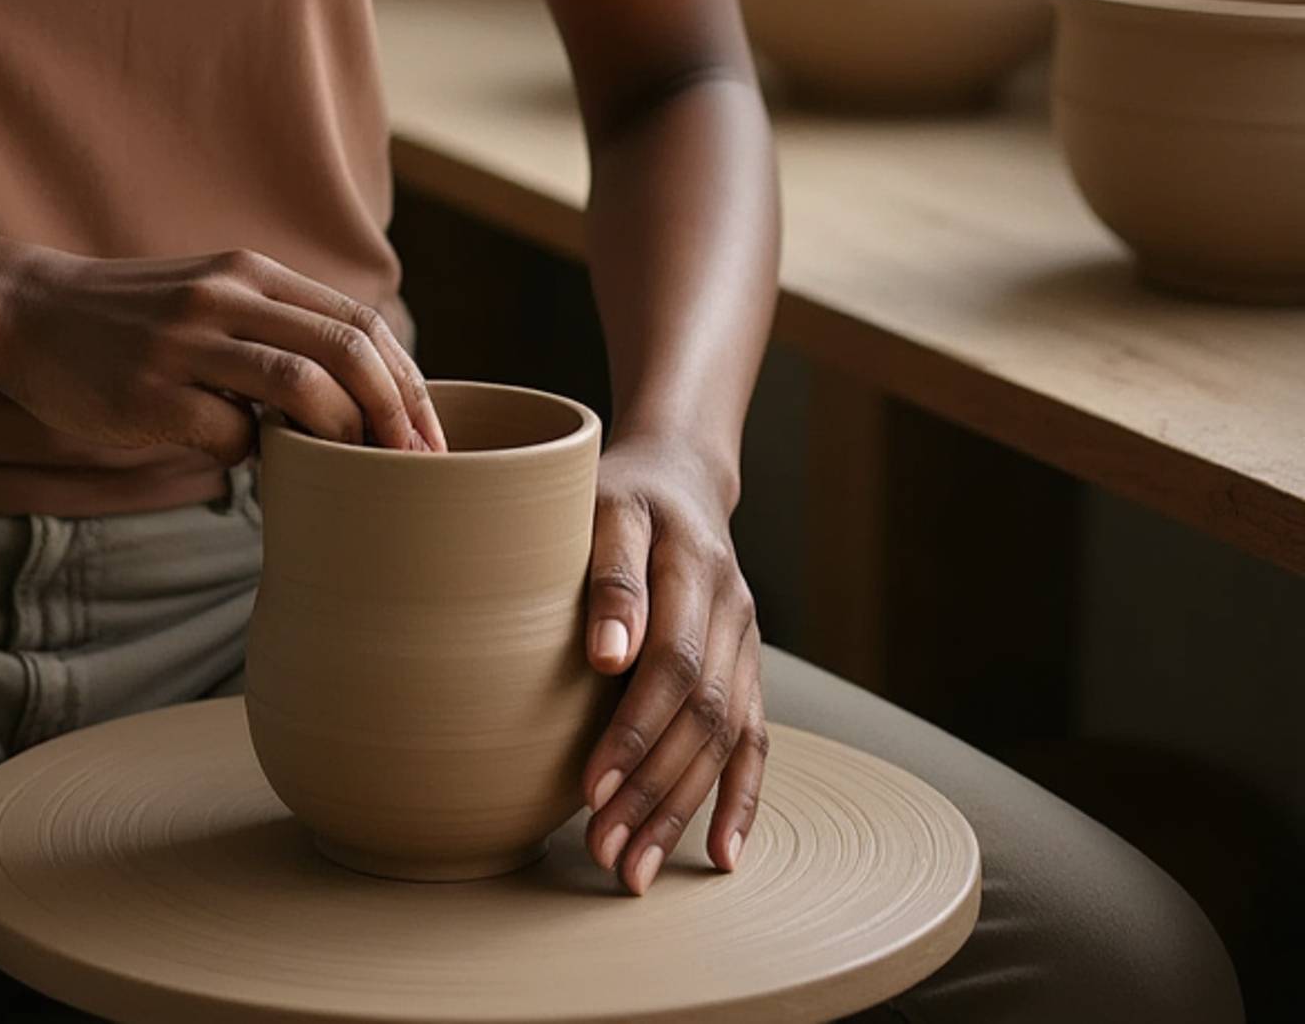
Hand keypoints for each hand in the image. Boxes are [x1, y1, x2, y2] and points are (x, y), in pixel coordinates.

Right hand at [0, 243, 449, 465]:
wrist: (30, 314)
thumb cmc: (136, 325)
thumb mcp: (213, 301)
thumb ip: (276, 333)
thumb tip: (361, 406)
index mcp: (251, 273)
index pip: (358, 322)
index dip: (406, 381)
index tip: (430, 436)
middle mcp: (225, 296)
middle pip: (344, 347)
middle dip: (394, 412)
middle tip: (416, 464)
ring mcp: (184, 342)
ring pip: (297, 382)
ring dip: (340, 433)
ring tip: (354, 470)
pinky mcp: (146, 393)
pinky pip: (226, 433)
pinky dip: (250, 456)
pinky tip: (243, 463)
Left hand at [577, 437, 767, 894]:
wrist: (678, 476)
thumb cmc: (621, 492)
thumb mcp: (603, 505)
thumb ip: (608, 573)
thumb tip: (606, 654)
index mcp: (696, 566)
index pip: (672, 664)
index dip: (634, 730)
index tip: (590, 786)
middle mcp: (732, 610)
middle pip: (700, 716)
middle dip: (653, 791)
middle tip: (603, 850)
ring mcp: (746, 642)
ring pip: (724, 740)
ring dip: (682, 809)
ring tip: (633, 869)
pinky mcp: (747, 666)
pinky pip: (755, 740)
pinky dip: (741, 799)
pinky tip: (720, 854)